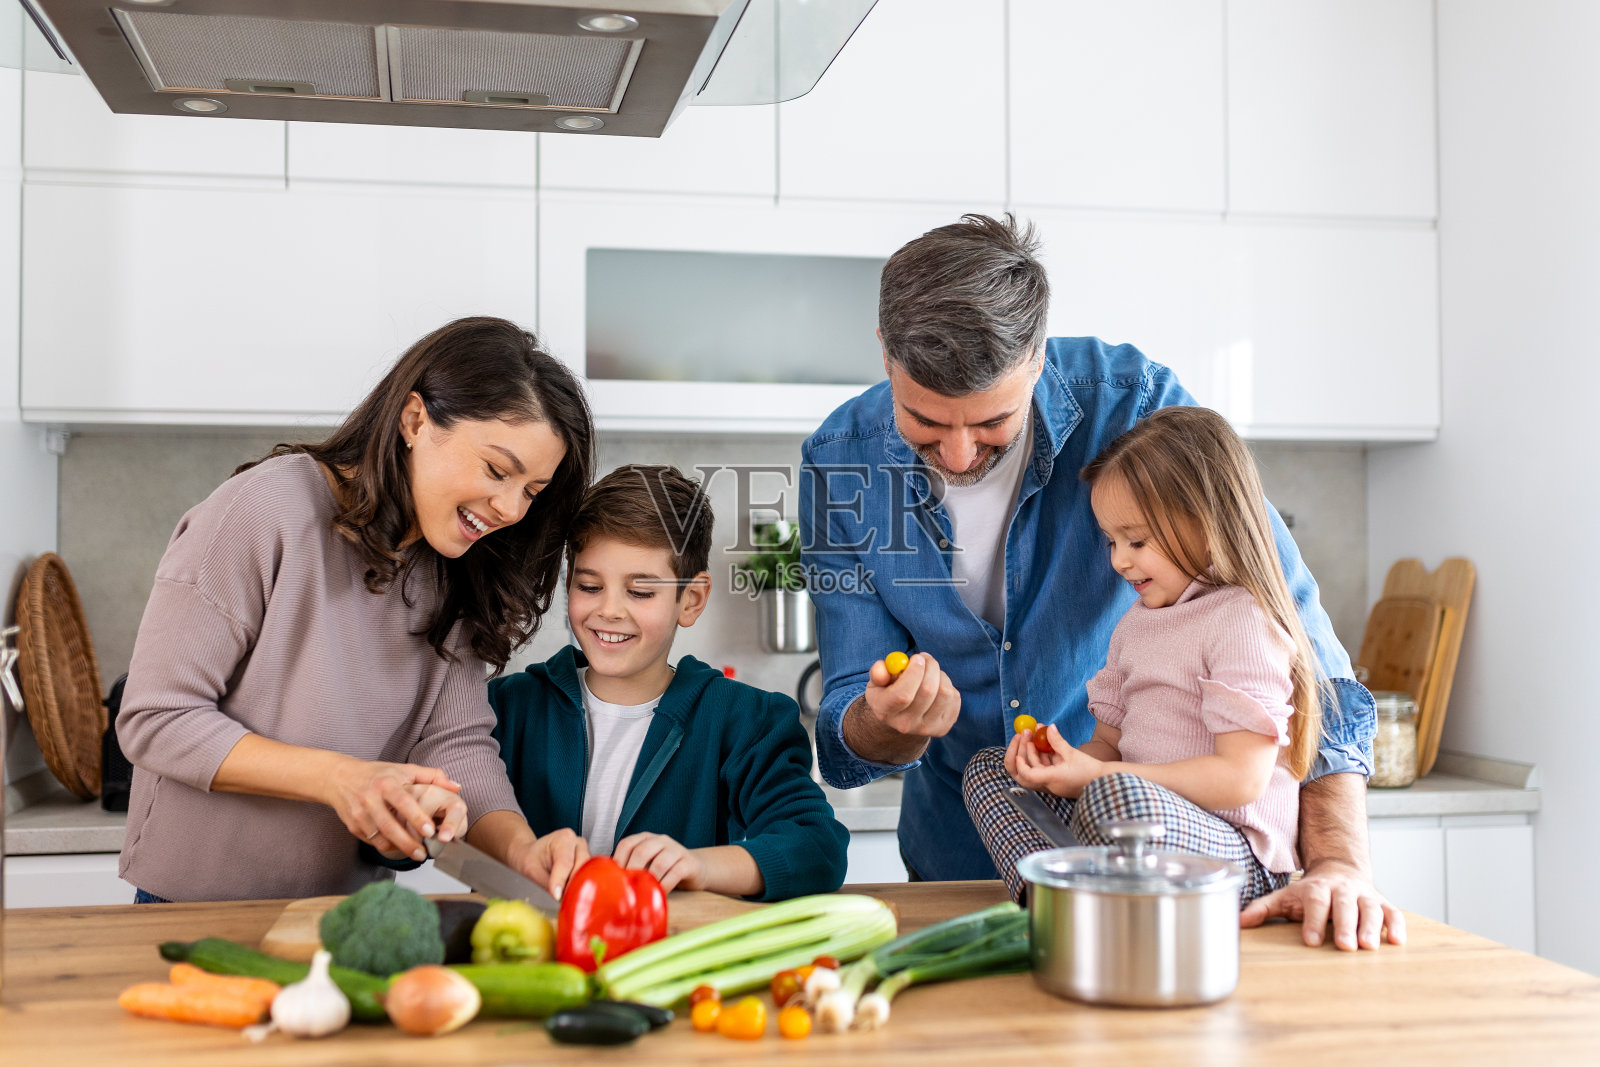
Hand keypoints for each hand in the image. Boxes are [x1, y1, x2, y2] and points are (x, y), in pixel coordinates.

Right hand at [328, 758, 460, 861]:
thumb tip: (456, 787)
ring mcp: (359, 814)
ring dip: (398, 848)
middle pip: (389, 826)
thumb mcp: (405, 769)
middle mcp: (370, 799)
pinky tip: (399, 847)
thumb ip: (432, 776)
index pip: (403, 801)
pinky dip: (386, 847)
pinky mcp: (353, 826)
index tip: (429, 830)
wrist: (340, 778)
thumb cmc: (378, 774)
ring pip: (379, 838)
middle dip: (407, 842)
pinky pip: (372, 842)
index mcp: (386, 784)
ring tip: (415, 854)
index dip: (416, 817)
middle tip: (424, 854)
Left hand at [511, 827, 590, 900]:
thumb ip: (547, 883)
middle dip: (572, 884)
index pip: (566, 863)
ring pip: (588, 872)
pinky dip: (580, 886)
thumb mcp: (533, 871)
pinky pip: (588, 876)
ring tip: (565, 895)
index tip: (556, 895)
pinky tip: (570, 892)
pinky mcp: (588, 863)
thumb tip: (560, 896)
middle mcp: (577, 843)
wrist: (532, 855)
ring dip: (578, 885)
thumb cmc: (531, 858)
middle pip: (582, 866)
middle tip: (561, 897)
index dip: (561, 880)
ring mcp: (585, 852)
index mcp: (563, 838)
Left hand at [612, 833, 703, 892]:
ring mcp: (676, 849)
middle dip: (632, 870)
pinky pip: (676, 873)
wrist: (697, 869)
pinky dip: (666, 885)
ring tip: (645, 893)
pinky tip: (661, 894)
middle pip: (642, 851)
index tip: (615, 879)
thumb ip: (633, 868)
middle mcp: (661, 840)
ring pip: (659, 862)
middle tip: (628, 888)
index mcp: (646, 839)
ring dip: (650, 880)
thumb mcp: (648, 864)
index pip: (627, 844)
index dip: (618, 860)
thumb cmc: (665, 870)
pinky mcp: (689, 862)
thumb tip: (610, 884)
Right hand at [862, 651, 960, 740]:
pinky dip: (948, 685)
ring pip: (945, 693)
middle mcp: (905, 724)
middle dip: (930, 667)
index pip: (903, 695)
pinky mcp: (943, 728)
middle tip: (925, 657)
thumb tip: (883, 667)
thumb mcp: (877, 681)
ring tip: (930, 672)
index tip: (917, 657)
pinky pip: (954, 698)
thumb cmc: (888, 691)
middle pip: (927, 692)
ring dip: (940, 675)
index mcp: (885, 711)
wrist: (900, 717)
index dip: (914, 673)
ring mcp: (926, 728)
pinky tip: (937, 686)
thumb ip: (878, 672)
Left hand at [1006, 725, 1101, 797]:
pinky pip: (1047, 768)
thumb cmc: (1091, 771)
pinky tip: (1047, 743)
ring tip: (1038, 733)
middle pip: (1029, 771)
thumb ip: (1057, 741)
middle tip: (1027, 735)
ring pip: (1038, 768)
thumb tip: (1049, 728)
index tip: (1019, 750)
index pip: (1029, 775)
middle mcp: (1051, 784)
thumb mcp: (1072, 753)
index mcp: (1053, 779)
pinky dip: (1045, 756)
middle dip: (1026, 752)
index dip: (1021, 763)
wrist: (1106, 782)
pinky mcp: (1059, 780)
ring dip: (1036, 751)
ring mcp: (1054, 783)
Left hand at [1239, 858, 1406, 949]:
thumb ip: (1263, 909)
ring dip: (1371, 927)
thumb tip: (1238, 922)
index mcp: (1317, 888)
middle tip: (1344, 945)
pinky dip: (1397, 925)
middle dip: (1344, 924)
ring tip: (1369, 947)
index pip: (1315, 902)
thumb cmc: (1310, 892)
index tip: (1310, 940)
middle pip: (1344, 905)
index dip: (1313, 920)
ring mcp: (1364, 895)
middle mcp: (1342, 890)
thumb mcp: (1285, 897)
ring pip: (1371, 908)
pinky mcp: (1382, 902)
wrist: (1339, 870)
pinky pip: (1393, 912)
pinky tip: (1397, 941)